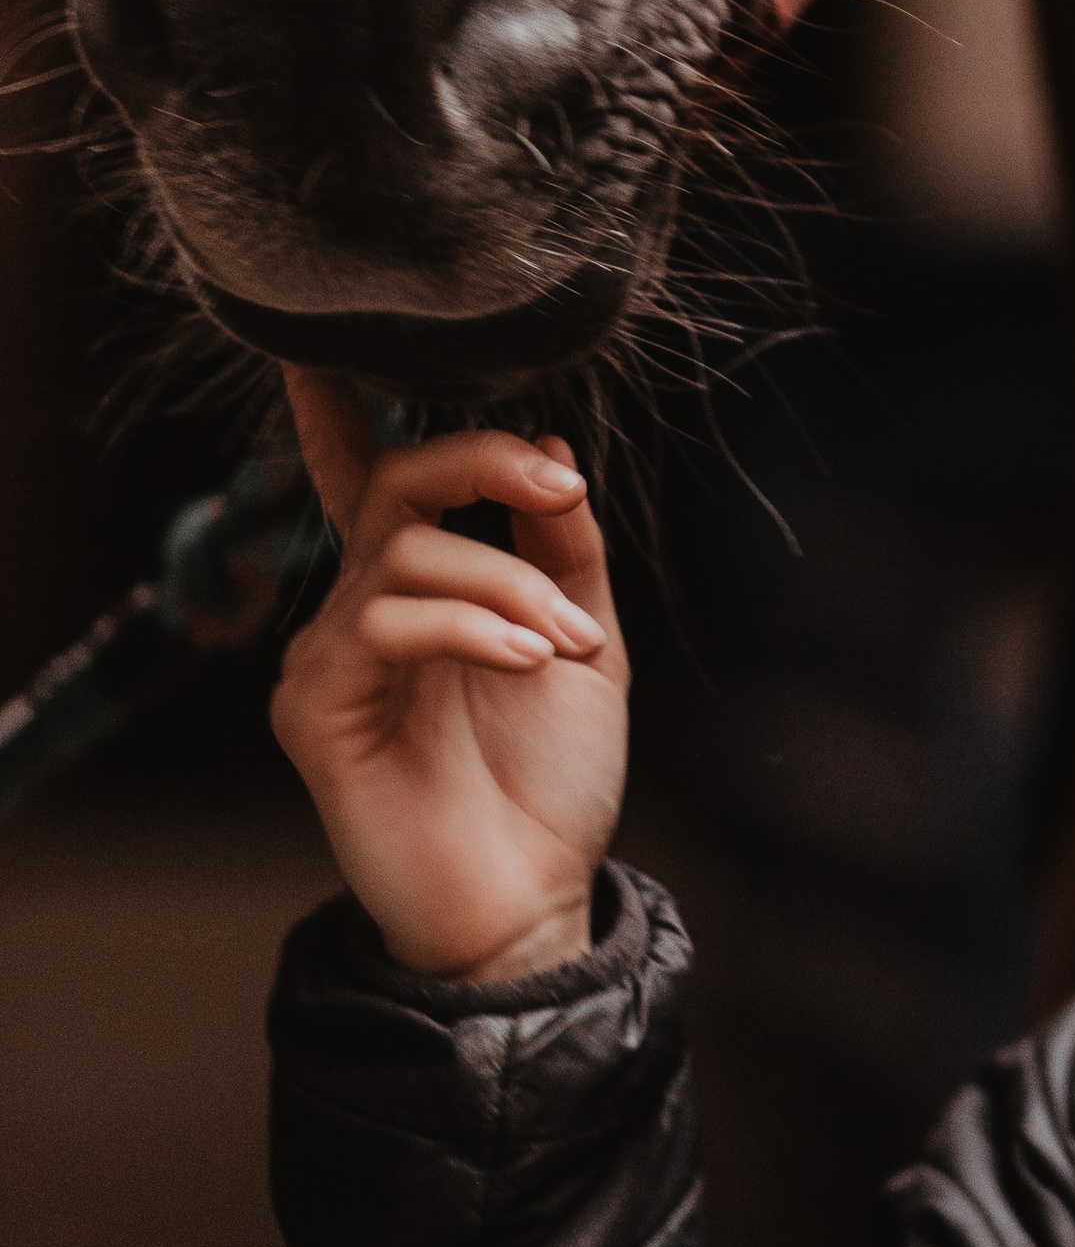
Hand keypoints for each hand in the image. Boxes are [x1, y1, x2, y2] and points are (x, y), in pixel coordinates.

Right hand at [273, 368, 628, 982]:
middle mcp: (361, 609)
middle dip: (484, 463)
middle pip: (391, 483)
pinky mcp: (314, 710)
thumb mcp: (587, 637)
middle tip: (564, 489)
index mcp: (423, 586)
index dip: (339, 414)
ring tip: (566, 643)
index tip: (322, 350)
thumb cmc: (552, 775)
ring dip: (508, 582)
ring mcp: (330, 657)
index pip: (371, 480)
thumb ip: (563, 546)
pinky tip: (529, 660)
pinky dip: (473, 624)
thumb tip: (550, 446)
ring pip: (404, 552)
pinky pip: (385, 621)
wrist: (536, 895)